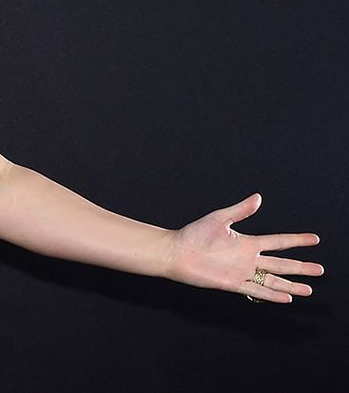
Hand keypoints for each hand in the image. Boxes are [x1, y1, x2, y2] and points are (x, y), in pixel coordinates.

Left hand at [166, 194, 322, 302]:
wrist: (175, 252)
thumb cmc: (193, 234)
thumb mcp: (219, 219)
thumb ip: (240, 210)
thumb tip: (258, 197)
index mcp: (247, 242)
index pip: (278, 241)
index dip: (297, 240)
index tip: (315, 239)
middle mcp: (247, 258)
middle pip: (281, 264)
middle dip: (301, 267)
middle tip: (320, 269)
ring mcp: (241, 272)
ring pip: (272, 280)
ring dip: (290, 285)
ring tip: (309, 290)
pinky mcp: (232, 284)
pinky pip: (256, 291)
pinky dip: (271, 295)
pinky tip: (286, 298)